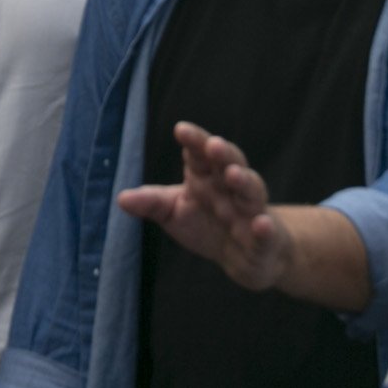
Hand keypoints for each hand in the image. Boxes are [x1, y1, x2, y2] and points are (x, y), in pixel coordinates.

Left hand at [116, 122, 287, 292]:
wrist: (243, 258)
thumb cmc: (206, 225)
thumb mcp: (173, 212)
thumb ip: (151, 203)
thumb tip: (120, 198)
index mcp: (207, 177)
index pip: (201, 154)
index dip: (195, 141)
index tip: (181, 130)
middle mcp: (231, 189)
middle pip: (231, 163)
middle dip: (223, 154)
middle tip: (213, 144)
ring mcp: (251, 212)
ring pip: (252, 191)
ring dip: (244, 181)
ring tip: (233, 174)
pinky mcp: (265, 239)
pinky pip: (267, 232)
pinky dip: (265, 228)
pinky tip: (262, 224)